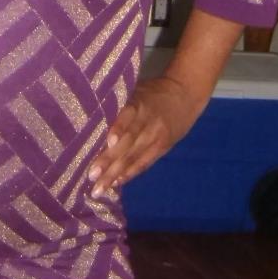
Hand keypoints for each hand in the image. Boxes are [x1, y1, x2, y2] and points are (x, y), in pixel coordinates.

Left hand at [87, 76, 203, 197]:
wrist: (185, 95)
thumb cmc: (153, 90)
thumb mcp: (137, 90)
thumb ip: (121, 106)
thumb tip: (95, 120)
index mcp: (140, 105)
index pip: (129, 118)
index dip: (119, 130)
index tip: (107, 143)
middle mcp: (148, 124)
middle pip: (128, 144)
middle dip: (109, 161)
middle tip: (91, 175)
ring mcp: (156, 138)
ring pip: (134, 158)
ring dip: (115, 174)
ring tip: (100, 188)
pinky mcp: (162, 149)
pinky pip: (144, 163)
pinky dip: (130, 173)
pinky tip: (117, 183)